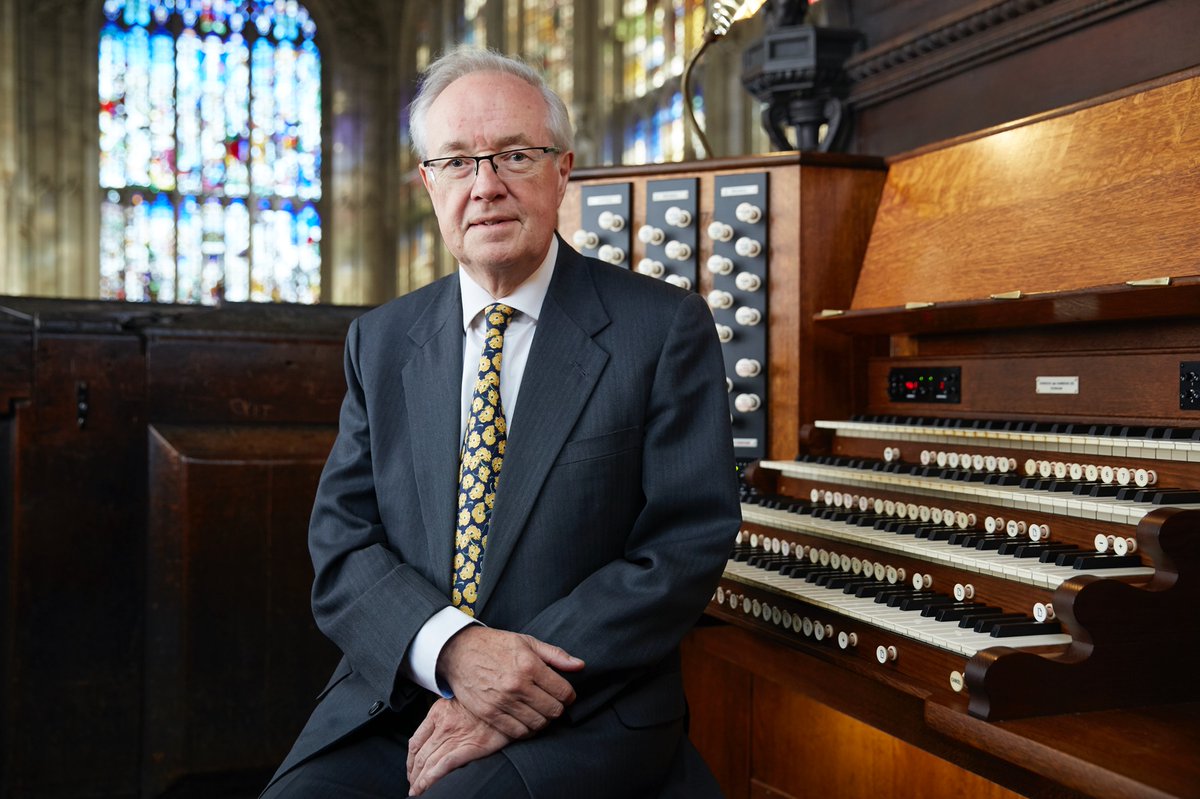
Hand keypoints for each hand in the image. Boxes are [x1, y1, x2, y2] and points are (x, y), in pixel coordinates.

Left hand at [406, 698, 508, 795]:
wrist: (505, 702)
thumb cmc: (484, 704)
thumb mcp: (459, 700)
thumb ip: (445, 714)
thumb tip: (435, 732)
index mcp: (437, 712)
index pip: (415, 742)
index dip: (409, 760)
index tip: (411, 770)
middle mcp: (443, 725)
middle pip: (420, 756)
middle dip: (414, 775)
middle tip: (413, 786)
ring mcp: (455, 736)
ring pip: (429, 763)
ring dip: (420, 781)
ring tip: (418, 792)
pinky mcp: (469, 746)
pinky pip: (444, 765)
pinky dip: (432, 778)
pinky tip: (426, 787)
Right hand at [436, 626, 584, 738]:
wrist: (459, 651)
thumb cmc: (496, 645)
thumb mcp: (527, 642)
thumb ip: (555, 655)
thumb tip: (581, 666)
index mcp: (529, 665)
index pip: (563, 692)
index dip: (569, 695)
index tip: (565, 694)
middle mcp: (517, 685)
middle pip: (553, 711)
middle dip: (558, 708)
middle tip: (552, 702)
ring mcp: (502, 701)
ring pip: (537, 724)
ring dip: (543, 720)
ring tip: (540, 711)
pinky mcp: (489, 714)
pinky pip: (517, 732)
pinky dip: (526, 730)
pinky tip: (526, 720)